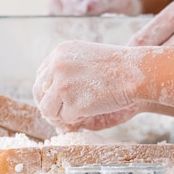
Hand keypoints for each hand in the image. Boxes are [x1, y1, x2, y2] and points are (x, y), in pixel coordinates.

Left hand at [33, 41, 147, 130]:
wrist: (135, 72)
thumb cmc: (117, 66)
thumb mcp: (85, 57)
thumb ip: (66, 69)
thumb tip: (49, 92)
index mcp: (59, 53)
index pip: (41, 76)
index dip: (46, 91)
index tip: (55, 99)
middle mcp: (56, 67)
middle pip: (38, 93)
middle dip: (47, 105)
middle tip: (58, 114)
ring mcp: (63, 86)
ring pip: (47, 110)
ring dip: (60, 115)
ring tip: (76, 113)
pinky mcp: (73, 103)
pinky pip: (65, 119)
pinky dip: (75, 120)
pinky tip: (88, 113)